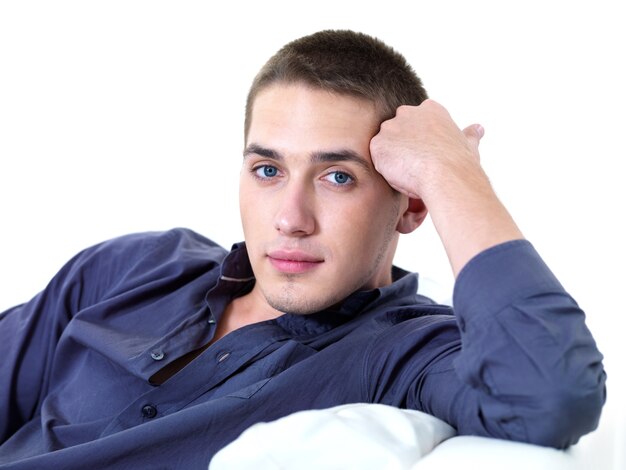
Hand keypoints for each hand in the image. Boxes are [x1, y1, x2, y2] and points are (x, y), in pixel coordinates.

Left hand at [370, 99, 522, 275]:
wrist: (445, 174)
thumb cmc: (459, 163)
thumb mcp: (468, 144)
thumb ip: (469, 135)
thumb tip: (478, 129)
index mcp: (430, 110)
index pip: (416, 124)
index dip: (420, 143)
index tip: (427, 156)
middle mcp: (408, 112)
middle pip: (397, 132)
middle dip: (403, 149)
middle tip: (416, 166)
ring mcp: (391, 127)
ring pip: (386, 146)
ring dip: (393, 160)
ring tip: (410, 172)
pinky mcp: (378, 143)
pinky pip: (377, 159)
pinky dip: (386, 170)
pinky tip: (401, 175)